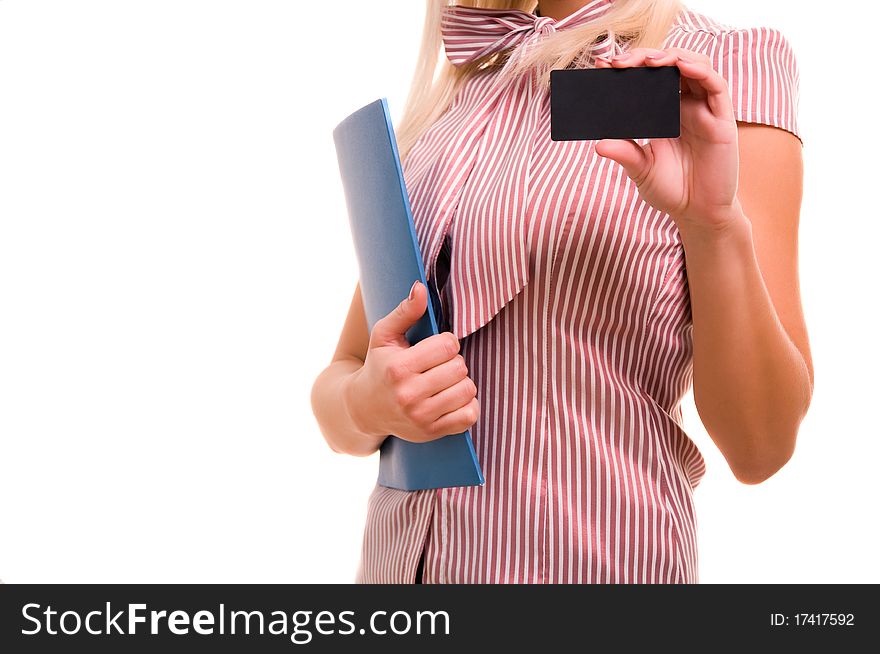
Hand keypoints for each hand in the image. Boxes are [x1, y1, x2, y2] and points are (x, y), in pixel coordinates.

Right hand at [343, 281, 479, 443]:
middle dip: (454, 362)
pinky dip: (467, 406)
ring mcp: (421, 417)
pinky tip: (453, 399)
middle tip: (440, 365)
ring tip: (446, 381)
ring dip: (462, 382)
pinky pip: (468, 416)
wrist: (364, 408)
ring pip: (467, 390)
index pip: (448, 346)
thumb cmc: (378, 366)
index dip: (447, 342)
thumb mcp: (384, 335)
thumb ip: (404, 311)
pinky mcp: (431, 433)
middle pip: (460, 367)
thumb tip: (420, 288)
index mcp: (398, 368)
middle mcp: (409, 395)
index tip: (437, 346)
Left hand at [593, 47, 742, 231]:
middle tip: (621, 62)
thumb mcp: (641, 171)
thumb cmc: (672, 191)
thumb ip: (625, 154)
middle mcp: (686, 106)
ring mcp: (705, 111)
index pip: (648, 80)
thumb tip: (598, 144)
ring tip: (648, 61)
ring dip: (673, 57)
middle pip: (670, 66)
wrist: (698, 214)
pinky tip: (681, 66)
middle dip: (646, 58)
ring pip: (695, 67)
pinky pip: (716, 87)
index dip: (630, 68)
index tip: (603, 64)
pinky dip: (699, 71)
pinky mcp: (723, 121)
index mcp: (664, 113)